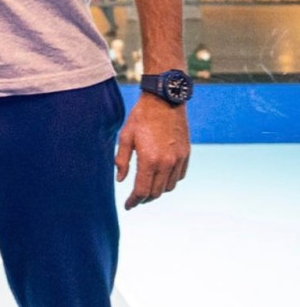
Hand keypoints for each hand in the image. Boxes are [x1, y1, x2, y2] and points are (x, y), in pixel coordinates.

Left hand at [115, 94, 189, 209]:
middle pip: (156, 192)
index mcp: (150, 159)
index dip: (134, 201)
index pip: (142, 190)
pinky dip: (170, 181)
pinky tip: (161, 178)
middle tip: (136, 199)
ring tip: (147, 189)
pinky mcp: (186, 154)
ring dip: (158, 191)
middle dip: (145, 199)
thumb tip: (121, 180)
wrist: (164, 100)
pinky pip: (179, 176)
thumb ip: (122, 160)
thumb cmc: (141, 117)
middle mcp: (167, 163)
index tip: (128, 206)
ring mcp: (179, 159)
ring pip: (169, 187)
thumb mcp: (126, 136)